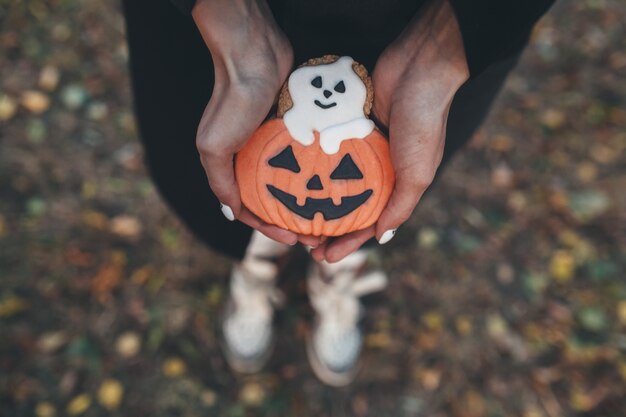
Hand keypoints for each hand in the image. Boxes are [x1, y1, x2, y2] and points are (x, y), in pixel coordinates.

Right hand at [192, 0, 320, 246]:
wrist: (254, 55)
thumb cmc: (233, 101)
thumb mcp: (215, 146)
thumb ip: (221, 181)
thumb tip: (231, 213)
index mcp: (229, 165)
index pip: (249, 209)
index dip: (268, 228)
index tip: (292, 240)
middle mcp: (250, 157)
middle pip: (274, 200)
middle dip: (293, 221)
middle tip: (316, 236)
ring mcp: (272, 143)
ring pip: (292, 183)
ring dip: (307, 203)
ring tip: (328, 218)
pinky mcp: (291, 128)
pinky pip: (305, 159)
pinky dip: (315, 176)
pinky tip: (333, 187)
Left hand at [311, 0, 468, 261]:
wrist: (418, 69)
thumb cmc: (423, 123)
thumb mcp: (417, 173)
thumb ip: (400, 205)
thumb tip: (381, 238)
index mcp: (395, 184)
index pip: (368, 223)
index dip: (348, 243)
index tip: (325, 259)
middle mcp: (375, 168)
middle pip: (345, 206)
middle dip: (325, 227)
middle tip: (302, 243)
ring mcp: (358, 147)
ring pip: (329, 180)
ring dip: (312, 200)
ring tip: (290, 217)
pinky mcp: (344, 125)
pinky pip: (321, 149)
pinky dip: (308, 164)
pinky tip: (288, 176)